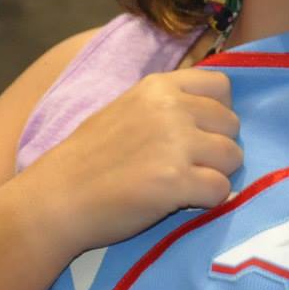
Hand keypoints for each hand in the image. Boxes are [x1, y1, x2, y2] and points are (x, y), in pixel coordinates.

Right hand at [17, 67, 242, 256]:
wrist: (55, 199)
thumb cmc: (88, 160)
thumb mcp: (127, 110)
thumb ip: (166, 106)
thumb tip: (213, 112)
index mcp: (158, 87)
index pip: (221, 86)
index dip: (217, 113)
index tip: (198, 134)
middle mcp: (171, 108)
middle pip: (232, 125)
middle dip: (217, 148)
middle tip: (186, 166)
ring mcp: (175, 143)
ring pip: (233, 157)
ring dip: (215, 175)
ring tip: (182, 185)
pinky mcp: (176, 180)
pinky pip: (221, 190)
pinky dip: (208, 202)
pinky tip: (181, 203)